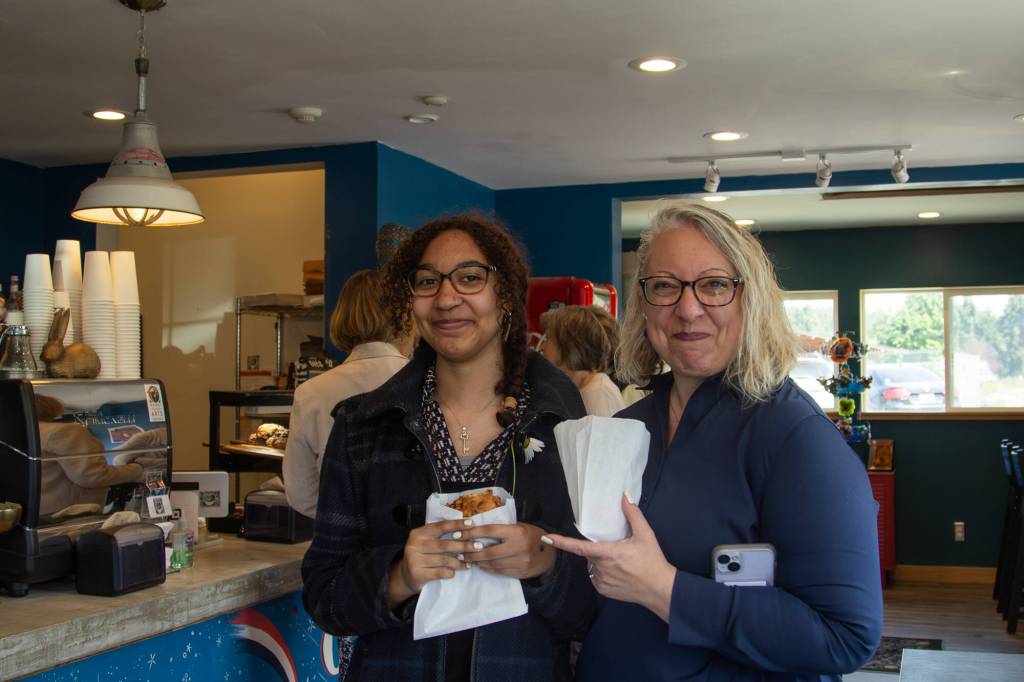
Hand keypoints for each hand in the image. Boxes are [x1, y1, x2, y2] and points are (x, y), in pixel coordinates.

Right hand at [386, 518, 475, 608]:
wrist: (405, 576)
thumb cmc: (422, 556)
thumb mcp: (427, 542)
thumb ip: (441, 536)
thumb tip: (467, 530)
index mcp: (418, 533)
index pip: (440, 527)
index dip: (457, 525)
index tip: (472, 523)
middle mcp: (414, 545)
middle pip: (444, 544)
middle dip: (464, 545)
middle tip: (478, 546)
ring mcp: (414, 560)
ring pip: (444, 560)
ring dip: (459, 561)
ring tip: (470, 562)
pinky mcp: (417, 574)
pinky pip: (440, 572)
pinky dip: (450, 572)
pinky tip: (456, 571)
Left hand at [461, 522, 556, 579]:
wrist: (549, 555)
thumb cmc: (531, 536)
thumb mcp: (520, 526)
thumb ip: (502, 528)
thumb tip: (477, 528)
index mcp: (517, 531)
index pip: (490, 531)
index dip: (472, 533)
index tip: (459, 534)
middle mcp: (519, 547)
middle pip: (488, 551)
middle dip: (470, 552)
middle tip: (459, 551)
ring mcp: (520, 562)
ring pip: (491, 564)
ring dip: (477, 561)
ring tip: (467, 558)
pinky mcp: (519, 573)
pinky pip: (498, 571)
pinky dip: (487, 568)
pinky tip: (480, 564)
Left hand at [542, 494, 675, 621]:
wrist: (660, 589)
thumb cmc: (652, 561)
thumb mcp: (645, 535)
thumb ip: (633, 514)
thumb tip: (625, 497)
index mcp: (608, 554)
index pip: (579, 547)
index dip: (562, 542)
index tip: (548, 538)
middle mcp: (601, 568)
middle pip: (591, 554)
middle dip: (601, 549)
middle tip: (620, 551)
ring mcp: (601, 581)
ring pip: (594, 566)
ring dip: (602, 562)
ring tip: (623, 564)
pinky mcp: (604, 591)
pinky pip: (597, 577)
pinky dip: (604, 573)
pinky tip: (620, 574)